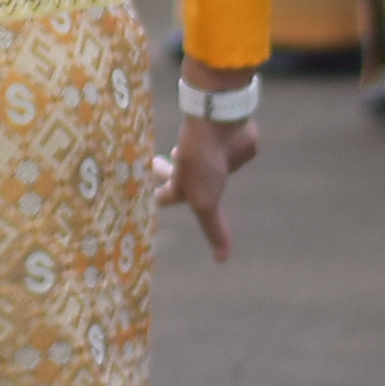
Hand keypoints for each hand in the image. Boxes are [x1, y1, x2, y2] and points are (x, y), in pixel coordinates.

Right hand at [156, 109, 256, 259]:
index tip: (150, 199)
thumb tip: (221, 260)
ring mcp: (213, 158)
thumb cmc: (203, 163)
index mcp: (182, 183)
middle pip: (175, 173)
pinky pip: (233, 154)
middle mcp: (193, 170)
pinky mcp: (234, 148)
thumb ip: (214, 231)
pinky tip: (232, 150)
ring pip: (205, 164)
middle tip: (154, 166)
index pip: (165, 196)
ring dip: (198, 162)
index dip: (159, 198)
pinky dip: (231, 152)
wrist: (219, 125)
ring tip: (186, 156)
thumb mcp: (206, 204)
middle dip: (164, 172)